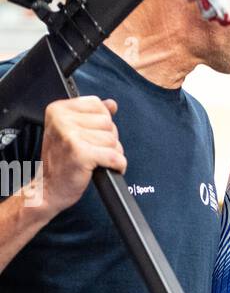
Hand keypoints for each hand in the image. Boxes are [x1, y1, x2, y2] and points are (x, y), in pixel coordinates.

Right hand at [34, 96, 125, 217]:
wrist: (49, 188)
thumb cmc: (61, 161)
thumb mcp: (72, 131)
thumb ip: (92, 115)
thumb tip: (112, 104)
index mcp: (58, 110)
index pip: (97, 105)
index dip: (101, 123)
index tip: (90, 136)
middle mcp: (62, 120)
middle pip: (108, 123)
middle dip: (108, 140)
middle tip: (92, 151)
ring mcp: (70, 136)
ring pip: (113, 140)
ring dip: (111, 154)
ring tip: (95, 161)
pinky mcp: (81, 154)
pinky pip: (115, 156)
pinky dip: (118, 165)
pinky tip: (108, 168)